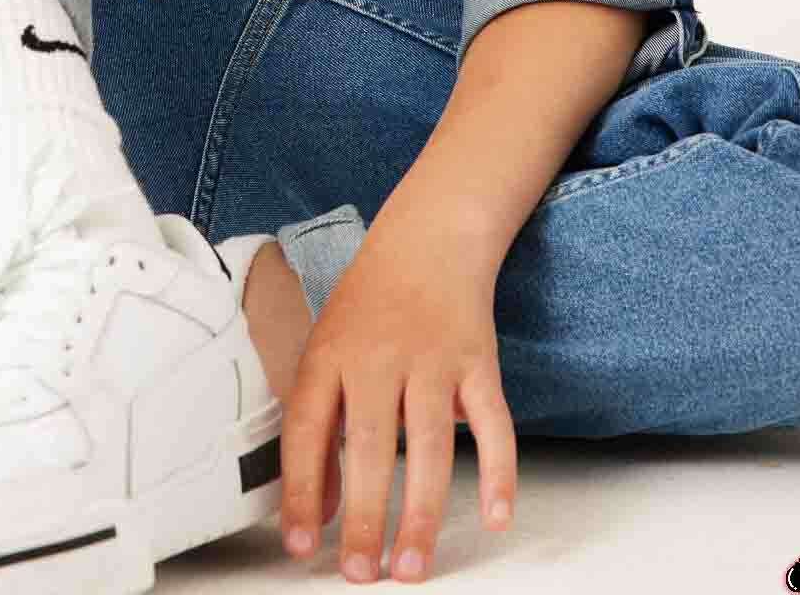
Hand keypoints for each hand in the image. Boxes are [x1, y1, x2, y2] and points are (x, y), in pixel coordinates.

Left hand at [278, 210, 516, 583]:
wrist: (428, 238)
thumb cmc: (370, 303)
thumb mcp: (326, 349)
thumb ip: (320, 426)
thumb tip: (315, 508)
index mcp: (331, 352)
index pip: (307, 427)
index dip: (301, 488)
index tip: (300, 544)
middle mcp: (379, 355)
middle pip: (369, 443)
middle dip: (365, 516)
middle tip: (360, 573)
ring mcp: (433, 358)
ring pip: (430, 444)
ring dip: (421, 512)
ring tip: (410, 567)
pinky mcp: (479, 362)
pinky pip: (493, 423)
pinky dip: (498, 471)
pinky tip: (495, 517)